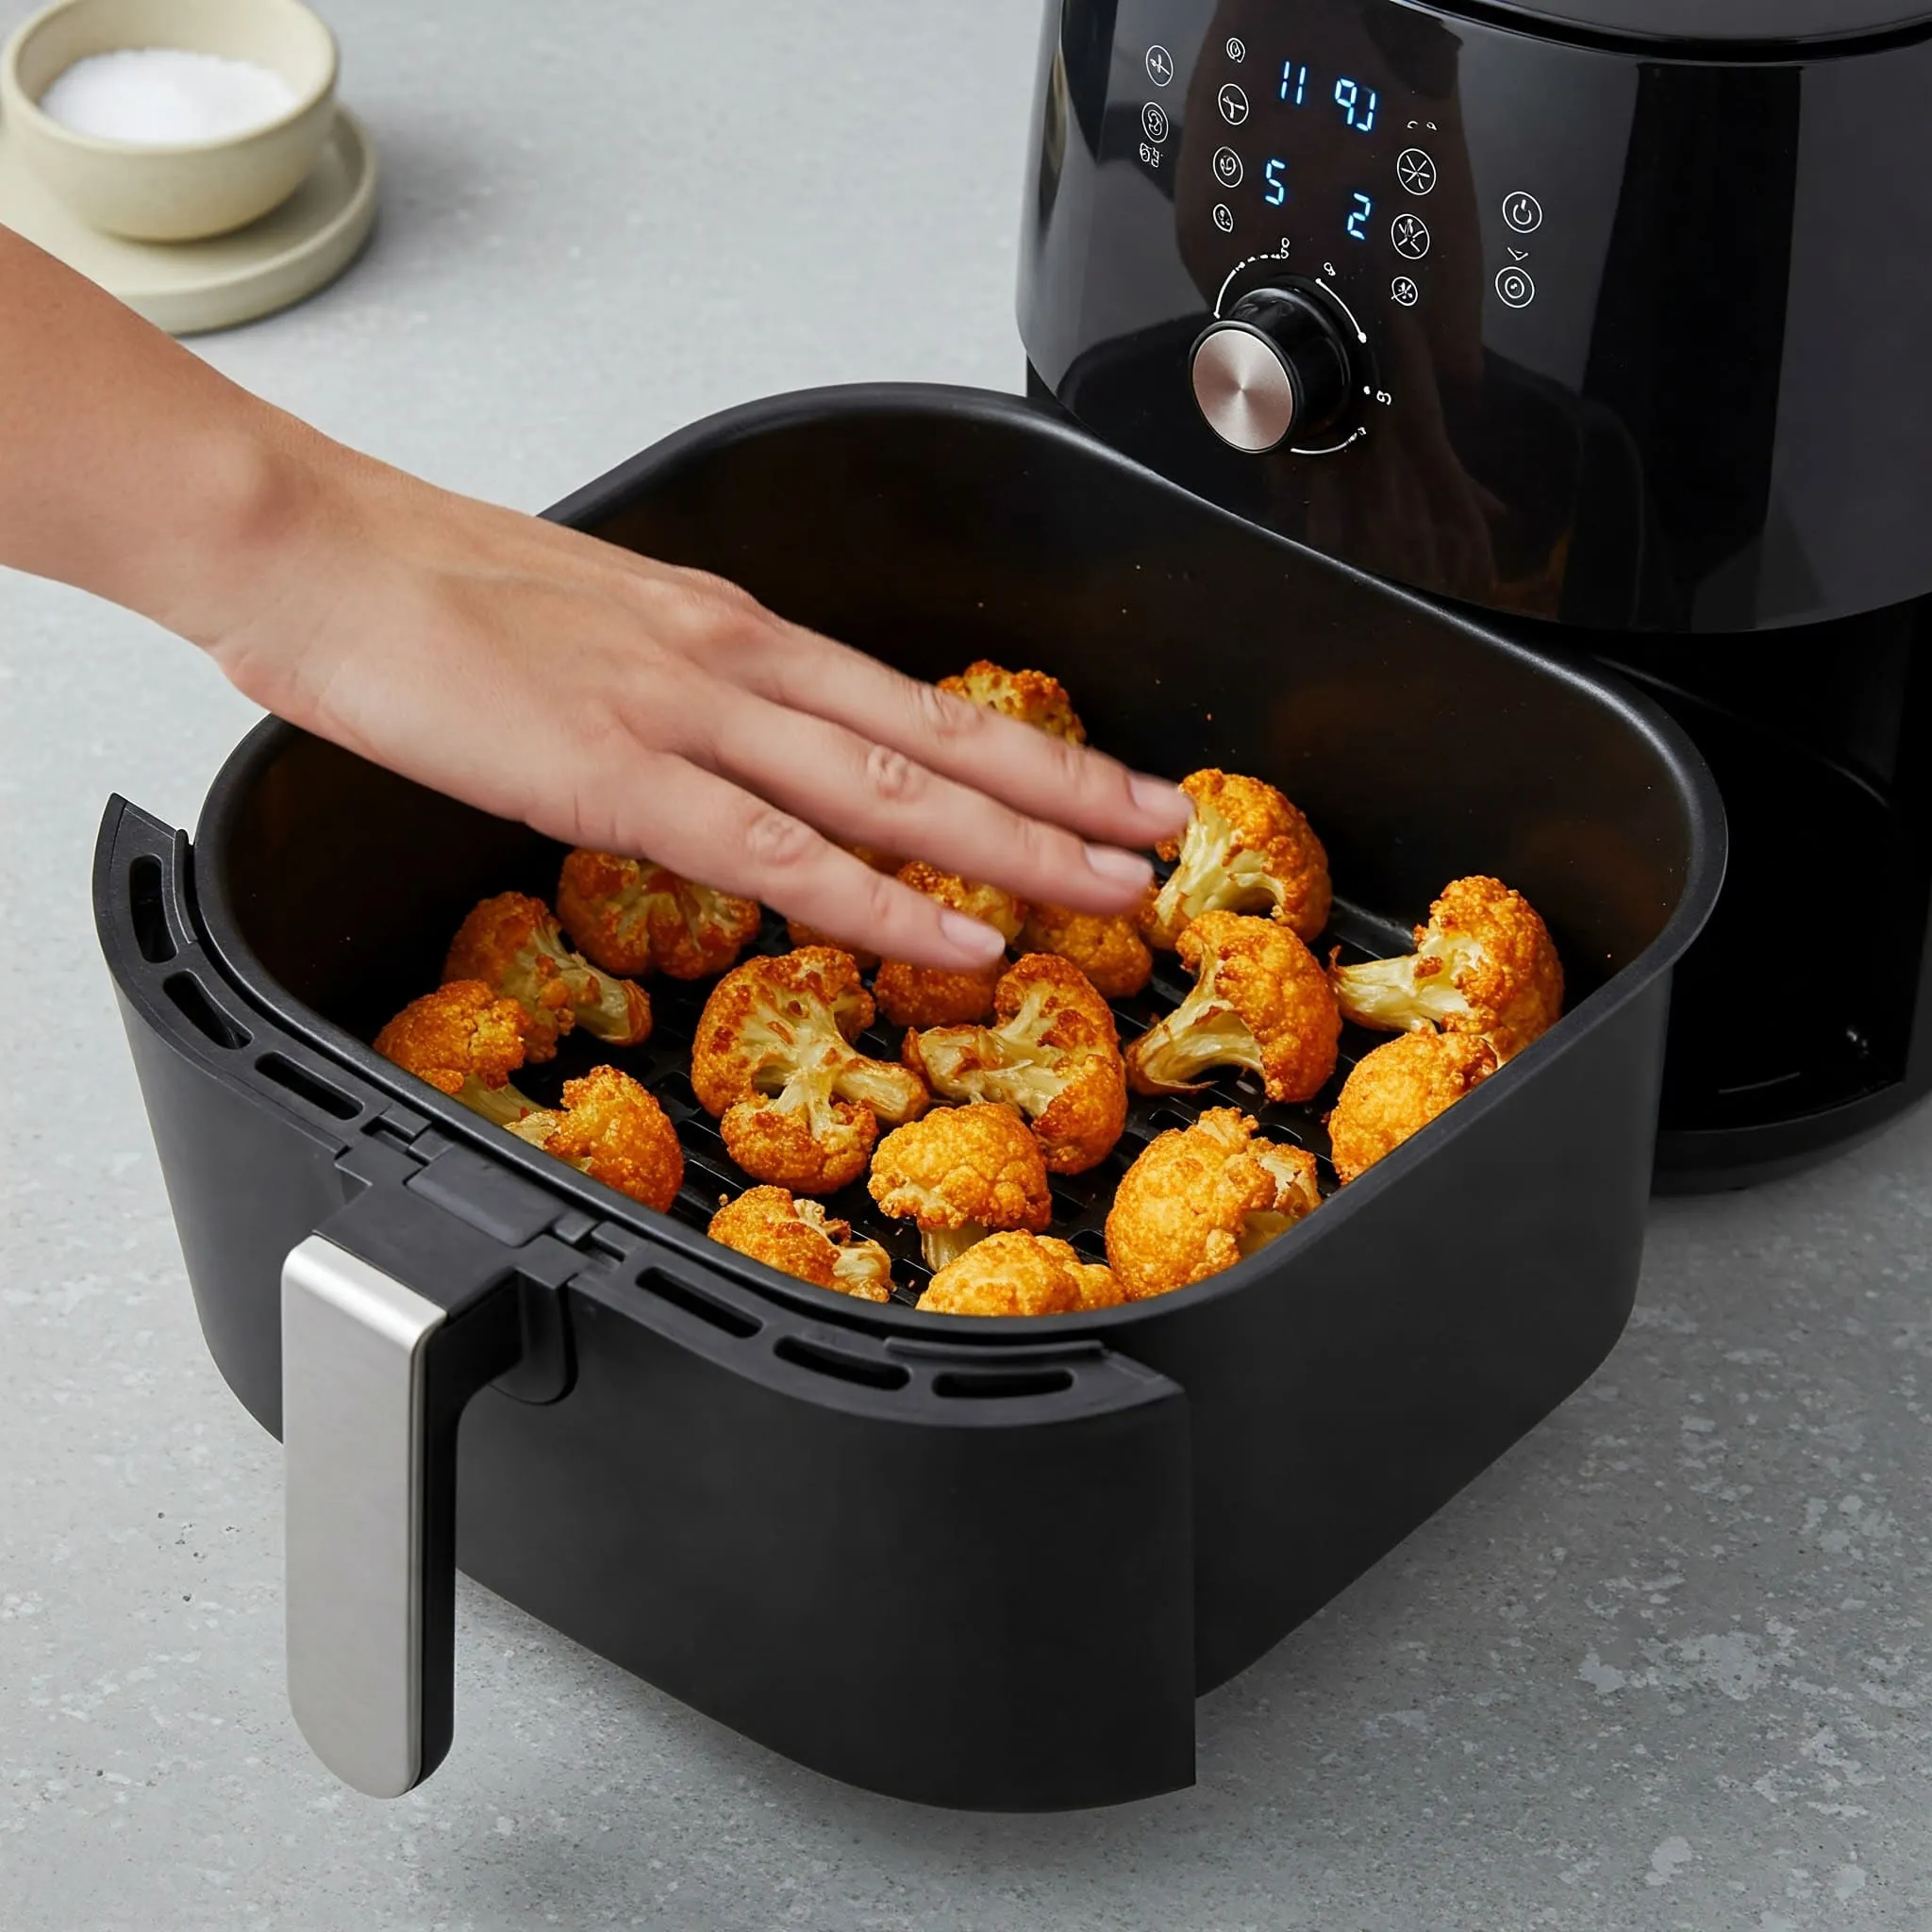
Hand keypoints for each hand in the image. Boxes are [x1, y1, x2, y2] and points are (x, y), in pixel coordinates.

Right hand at [199, 439, 1192, 970]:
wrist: (308, 548)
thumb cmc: (424, 589)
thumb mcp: (591, 631)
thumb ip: (678, 698)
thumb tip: (728, 755)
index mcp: (728, 631)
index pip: (913, 701)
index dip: (1024, 752)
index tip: (1099, 787)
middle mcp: (736, 662)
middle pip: (941, 739)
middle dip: (1067, 795)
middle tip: (1162, 831)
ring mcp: (686, 715)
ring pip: (893, 790)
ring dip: (1017, 845)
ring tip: (1112, 886)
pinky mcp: (618, 774)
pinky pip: (779, 851)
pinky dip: (880, 899)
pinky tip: (956, 934)